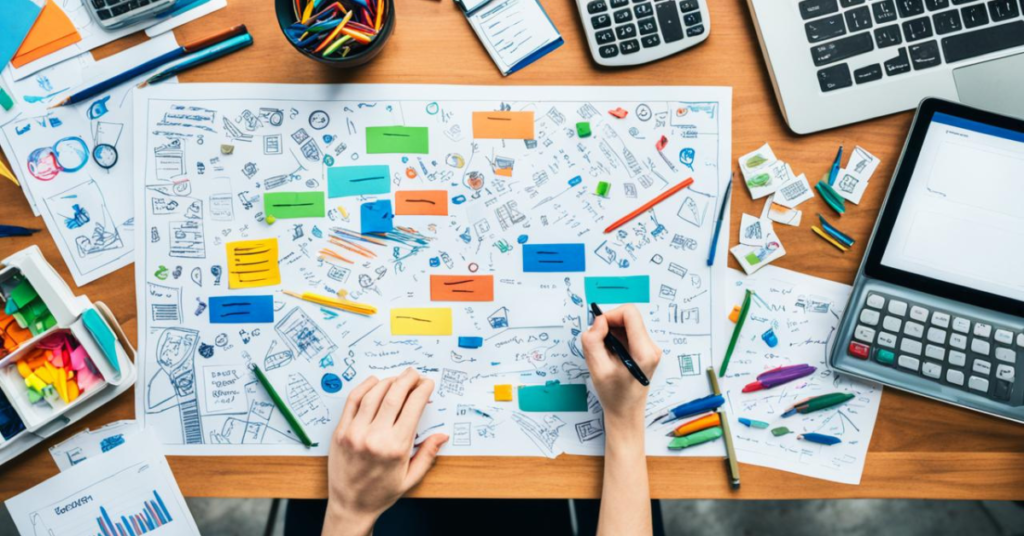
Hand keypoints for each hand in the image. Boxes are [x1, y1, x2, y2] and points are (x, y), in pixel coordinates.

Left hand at [323, 369, 448, 535]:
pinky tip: (375, 382)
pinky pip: (353, 400)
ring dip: (389, 381)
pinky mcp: (340, 431)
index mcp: (396, 448)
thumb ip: (428, 455)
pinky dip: (365, 387)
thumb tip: (442, 435)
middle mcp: (375, 437)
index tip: (427, 383)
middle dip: (408, 379)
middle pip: (394, 395)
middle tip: (415, 373)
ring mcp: (355, 432)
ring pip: (374, 394)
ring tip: (398, 379)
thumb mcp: (410, 478)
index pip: (413, 407)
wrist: (350, 505)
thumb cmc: (381, 492)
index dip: (422, 390)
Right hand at [581, 305, 660, 425]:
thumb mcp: (597, 368)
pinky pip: (628, 334)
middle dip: (609, 326)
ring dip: (611, 334)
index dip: (610, 316)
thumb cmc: (613, 395)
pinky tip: (610, 356)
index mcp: (644, 352)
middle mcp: (651, 348)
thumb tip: (599, 321)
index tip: (598, 329)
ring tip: (604, 354)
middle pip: (629, 318)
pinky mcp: (645, 351)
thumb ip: (593, 341)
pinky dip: (615, 340)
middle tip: (598, 344)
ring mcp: (650, 349)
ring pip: (627, 325)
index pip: (630, 313)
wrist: (626, 413)